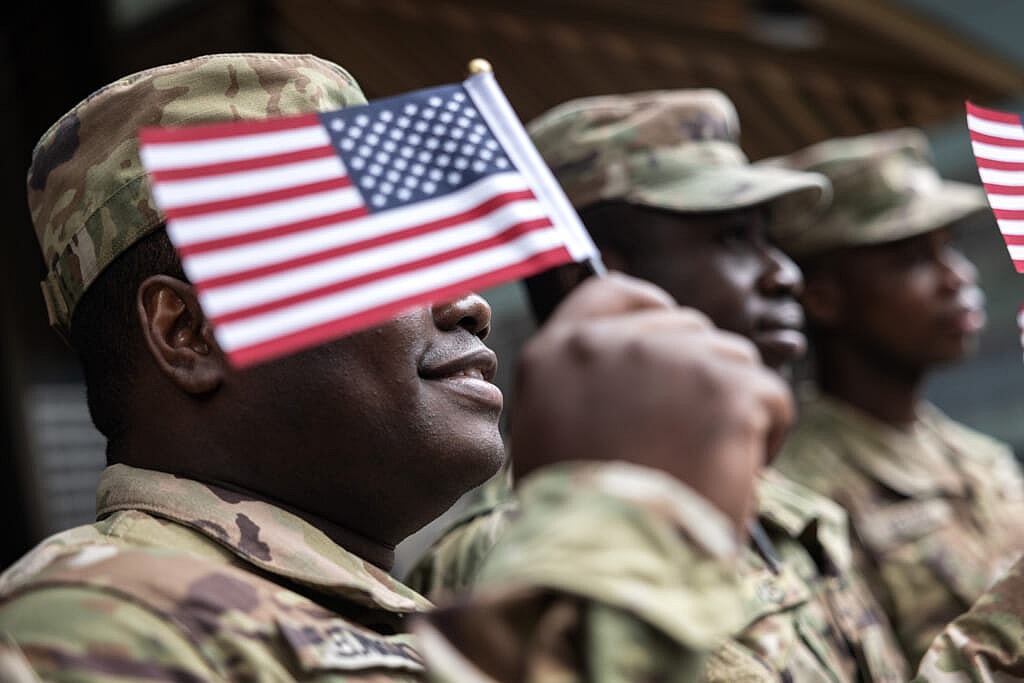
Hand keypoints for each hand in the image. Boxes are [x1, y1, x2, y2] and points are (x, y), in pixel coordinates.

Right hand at [508, 272, 793, 531]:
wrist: (611, 568)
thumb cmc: (581, 520)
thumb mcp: (548, 438)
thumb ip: (582, 388)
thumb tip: (636, 375)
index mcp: (556, 354)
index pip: (612, 292)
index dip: (650, 306)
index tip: (670, 329)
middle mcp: (610, 343)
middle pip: (685, 326)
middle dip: (698, 373)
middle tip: (688, 436)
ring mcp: (670, 358)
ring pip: (733, 357)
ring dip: (732, 403)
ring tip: (708, 462)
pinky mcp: (726, 387)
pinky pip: (771, 395)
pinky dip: (769, 434)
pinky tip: (740, 471)